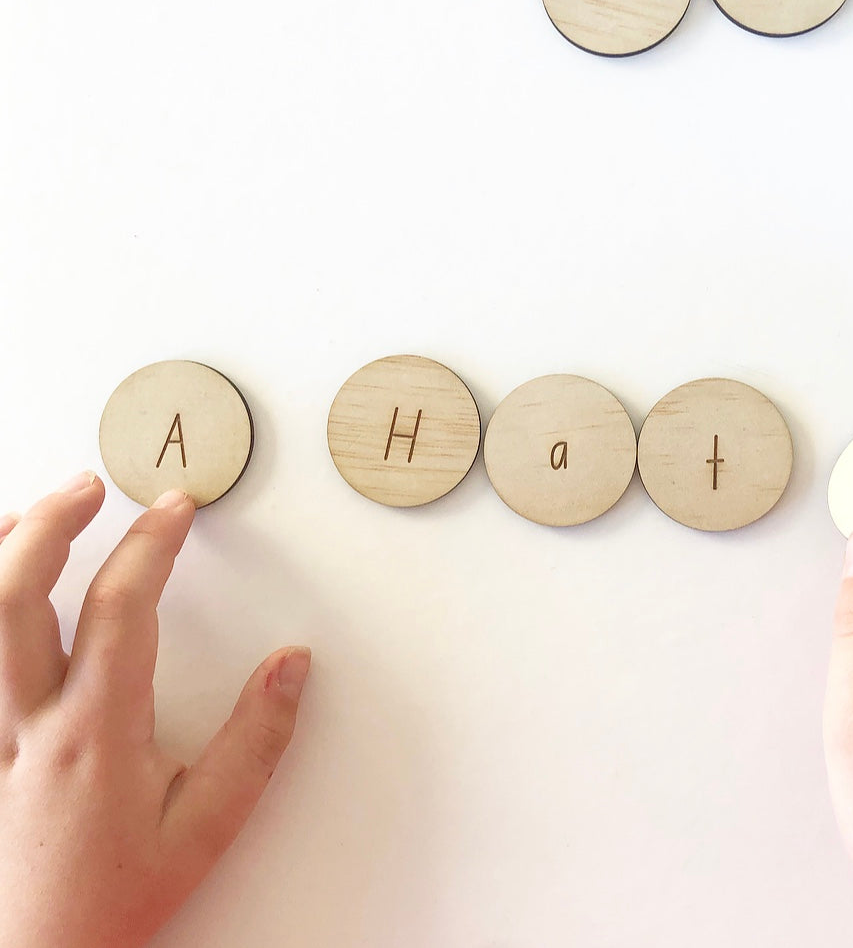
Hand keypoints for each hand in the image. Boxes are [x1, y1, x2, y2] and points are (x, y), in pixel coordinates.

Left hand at [0, 473, 310, 947]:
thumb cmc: (113, 900)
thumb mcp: (206, 828)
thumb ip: (257, 741)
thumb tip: (292, 664)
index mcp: (95, 734)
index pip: (121, 609)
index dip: (152, 544)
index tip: (175, 508)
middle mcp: (27, 723)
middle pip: (16, 595)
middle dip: (53, 524)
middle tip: (89, 486)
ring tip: (32, 511)